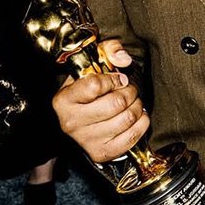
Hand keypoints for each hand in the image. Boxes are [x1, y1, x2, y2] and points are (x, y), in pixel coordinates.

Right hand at [52, 39, 149, 162]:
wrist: (77, 121)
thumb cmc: (86, 91)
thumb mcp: (91, 65)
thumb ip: (108, 51)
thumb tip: (125, 59)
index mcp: (63, 100)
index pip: (95, 85)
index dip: (113, 79)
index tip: (118, 79)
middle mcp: (71, 122)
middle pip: (116, 103)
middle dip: (130, 92)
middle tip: (130, 89)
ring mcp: (86, 140)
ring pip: (126, 119)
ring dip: (137, 106)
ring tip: (133, 102)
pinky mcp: (101, 153)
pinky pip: (131, 138)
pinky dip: (141, 124)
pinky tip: (138, 116)